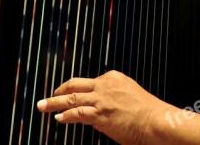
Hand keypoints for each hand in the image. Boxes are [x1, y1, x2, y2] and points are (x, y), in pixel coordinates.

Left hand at [37, 70, 169, 144]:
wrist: (157, 121)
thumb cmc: (148, 113)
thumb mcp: (130, 95)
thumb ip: (115, 97)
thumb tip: (105, 108)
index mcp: (114, 78)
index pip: (88, 82)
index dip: (76, 90)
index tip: (68, 95)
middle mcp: (106, 84)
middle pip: (75, 85)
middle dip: (59, 90)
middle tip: (48, 95)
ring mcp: (102, 99)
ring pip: (71, 98)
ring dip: (54, 102)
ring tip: (42, 105)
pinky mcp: (100, 114)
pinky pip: (76, 113)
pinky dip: (65, 115)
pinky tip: (58, 118)